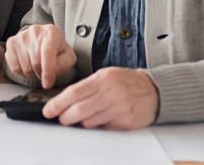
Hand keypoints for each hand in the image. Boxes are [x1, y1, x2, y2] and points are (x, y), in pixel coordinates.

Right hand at [4, 24, 75, 87]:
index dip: (47, 71)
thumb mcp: (68, 57)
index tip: (48, 85)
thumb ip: (64, 64)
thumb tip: (51, 71)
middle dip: (41, 73)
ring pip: (25, 66)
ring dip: (32, 73)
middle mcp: (35, 31)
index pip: (47, 53)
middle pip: (35, 62)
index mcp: (51, 32)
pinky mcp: (11, 42)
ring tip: (36, 67)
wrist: (44, 39)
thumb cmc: (57, 50)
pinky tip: (27, 65)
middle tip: (44, 73)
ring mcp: (21, 36)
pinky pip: (14, 67)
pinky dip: (21, 72)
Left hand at [41, 67, 157, 129]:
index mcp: (102, 79)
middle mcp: (110, 92)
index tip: (48, 110)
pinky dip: (96, 126)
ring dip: (80, 123)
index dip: (58, 103)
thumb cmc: (127, 83)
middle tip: (61, 119)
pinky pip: (103, 127)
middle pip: (79, 109)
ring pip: (89, 121)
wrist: (154, 91)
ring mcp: (118, 107)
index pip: (74, 92)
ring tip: (80, 119)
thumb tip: (67, 100)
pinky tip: (98, 120)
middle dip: (65, 117)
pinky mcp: (124, 121)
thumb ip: (88, 86)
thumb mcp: (107, 76)